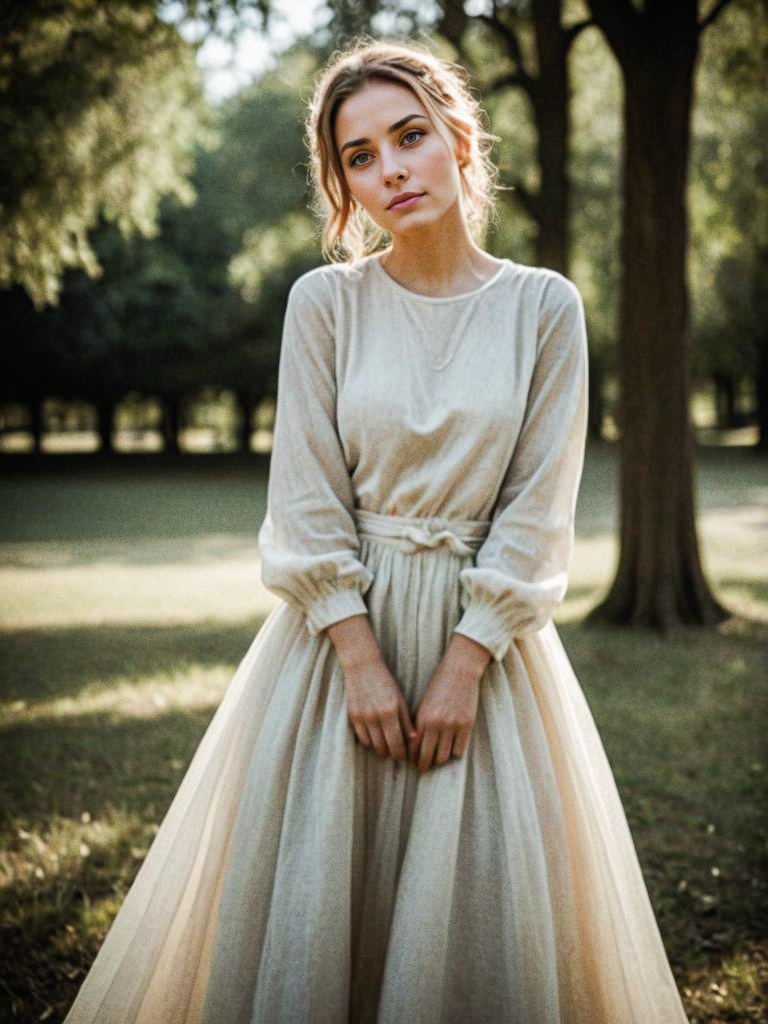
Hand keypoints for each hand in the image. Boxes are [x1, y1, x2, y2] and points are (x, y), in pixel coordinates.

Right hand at [326, 614, 416, 762]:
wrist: (362, 666)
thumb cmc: (385, 681)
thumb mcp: (399, 698)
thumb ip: (406, 719)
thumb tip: (413, 738)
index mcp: (391, 711)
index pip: (397, 742)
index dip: (402, 753)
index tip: (406, 757)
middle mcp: (376, 716)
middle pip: (384, 747)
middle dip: (392, 754)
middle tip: (397, 756)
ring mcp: (363, 717)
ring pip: (373, 745)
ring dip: (381, 750)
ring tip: (387, 749)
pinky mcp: (353, 716)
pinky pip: (362, 738)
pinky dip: (369, 742)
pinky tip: (376, 740)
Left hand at [409, 633, 490, 772]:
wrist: (460, 671)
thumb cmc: (439, 684)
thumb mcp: (425, 703)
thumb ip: (420, 722)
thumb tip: (415, 743)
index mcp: (423, 718)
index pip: (414, 747)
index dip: (412, 758)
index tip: (412, 762)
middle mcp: (436, 724)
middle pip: (427, 755)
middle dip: (423, 765)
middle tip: (422, 769)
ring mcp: (452, 726)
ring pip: (444, 756)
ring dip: (439, 761)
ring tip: (437, 761)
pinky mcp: (467, 725)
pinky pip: (459, 750)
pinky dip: (455, 753)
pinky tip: (452, 751)